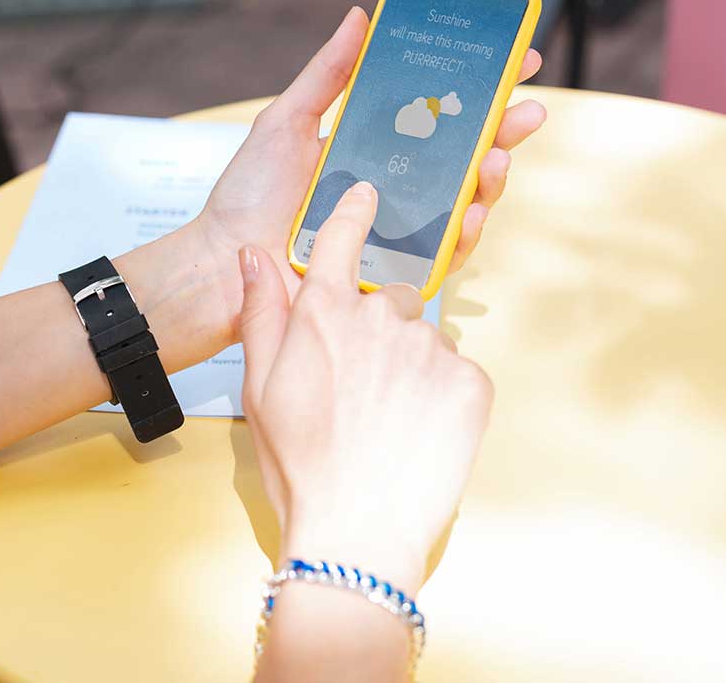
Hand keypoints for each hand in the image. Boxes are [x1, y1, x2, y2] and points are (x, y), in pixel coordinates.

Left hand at [194, 6, 545, 329]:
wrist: (223, 263)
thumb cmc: (248, 197)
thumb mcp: (286, 122)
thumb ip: (327, 75)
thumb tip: (359, 17)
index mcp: (374, 144)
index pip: (439, 111)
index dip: (480, 87)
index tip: (515, 58)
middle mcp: (394, 183)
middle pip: (465, 153)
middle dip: (505, 128)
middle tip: (528, 108)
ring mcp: (398, 223)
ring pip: (466, 199)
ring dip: (493, 176)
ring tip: (500, 155)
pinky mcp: (395, 264)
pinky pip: (443, 249)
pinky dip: (464, 230)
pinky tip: (472, 209)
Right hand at [236, 182, 493, 590]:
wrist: (355, 531)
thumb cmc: (300, 464)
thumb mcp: (260, 387)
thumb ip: (262, 313)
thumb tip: (253, 256)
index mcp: (326, 313)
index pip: (342, 239)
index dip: (353, 212)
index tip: (365, 193)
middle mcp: (382, 317)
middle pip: (390, 299)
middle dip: (379, 330)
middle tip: (360, 389)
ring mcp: (432, 348)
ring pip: (424, 340)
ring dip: (411, 366)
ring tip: (388, 421)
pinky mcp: (472, 382)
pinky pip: (458, 373)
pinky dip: (442, 396)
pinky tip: (418, 433)